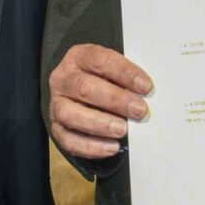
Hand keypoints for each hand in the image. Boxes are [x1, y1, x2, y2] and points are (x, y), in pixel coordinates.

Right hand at [49, 43, 151, 161]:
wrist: (82, 93)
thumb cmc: (104, 79)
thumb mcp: (113, 70)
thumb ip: (126, 79)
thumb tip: (147, 95)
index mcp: (78, 57)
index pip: (100, 60)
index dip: (124, 73)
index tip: (145, 86)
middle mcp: (63, 80)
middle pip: (84, 87)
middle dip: (115, 100)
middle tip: (139, 110)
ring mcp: (57, 105)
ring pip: (71, 114)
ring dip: (99, 123)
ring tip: (122, 130)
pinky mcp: (57, 128)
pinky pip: (69, 140)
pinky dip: (91, 146)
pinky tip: (112, 147)